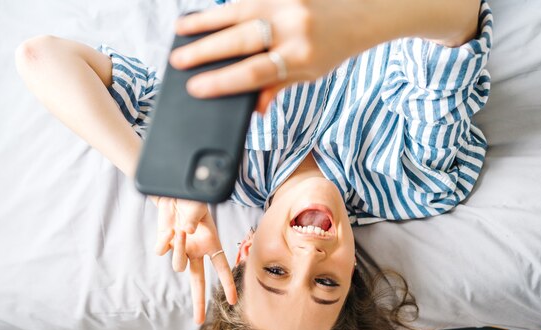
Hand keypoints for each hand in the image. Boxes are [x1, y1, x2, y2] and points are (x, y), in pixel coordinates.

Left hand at [153, 197, 236, 323]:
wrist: (171, 193)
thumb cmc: (191, 199)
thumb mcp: (197, 206)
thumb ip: (194, 220)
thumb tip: (187, 233)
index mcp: (210, 244)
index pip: (221, 267)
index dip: (227, 284)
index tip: (232, 301)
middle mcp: (196, 251)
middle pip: (198, 281)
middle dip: (198, 302)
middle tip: (199, 321)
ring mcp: (180, 250)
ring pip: (178, 265)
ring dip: (178, 250)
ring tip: (178, 230)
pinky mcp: (165, 246)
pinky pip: (161, 251)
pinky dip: (163, 240)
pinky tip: (167, 228)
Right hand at [170, 0, 481, 112]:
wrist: (363, 14)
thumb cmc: (333, 50)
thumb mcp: (309, 75)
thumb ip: (277, 88)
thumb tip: (253, 109)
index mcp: (298, 57)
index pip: (253, 73)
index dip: (222, 81)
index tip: (195, 88)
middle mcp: (292, 28)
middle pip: (239, 40)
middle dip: (204, 50)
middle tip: (177, 60)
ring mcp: (287, 3)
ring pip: (237, 12)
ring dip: (206, 22)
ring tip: (181, 30)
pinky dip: (225, 7)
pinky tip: (205, 13)